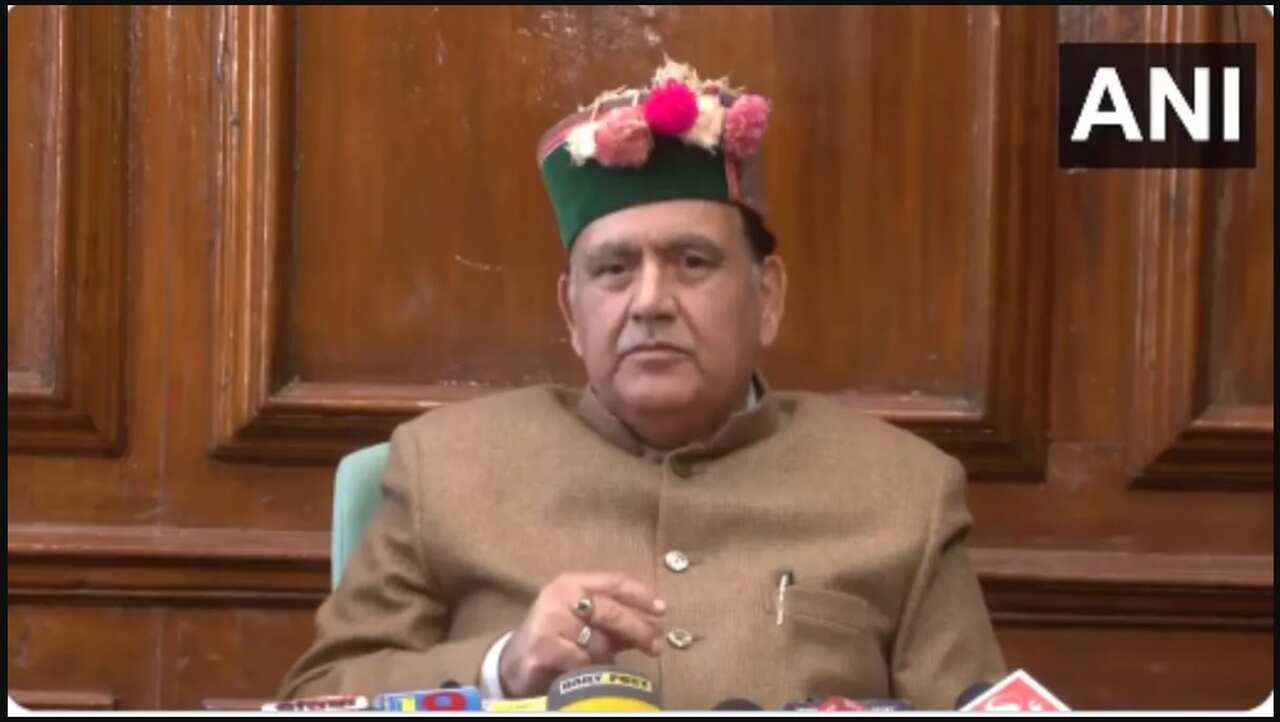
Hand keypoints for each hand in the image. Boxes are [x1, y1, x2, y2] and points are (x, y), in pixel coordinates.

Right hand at [498, 572, 665, 697]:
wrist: (515, 661)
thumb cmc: (557, 638)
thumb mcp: (587, 624)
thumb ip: (616, 622)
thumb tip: (655, 626)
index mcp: (573, 583)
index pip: (615, 581)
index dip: (642, 595)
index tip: (663, 610)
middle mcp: (560, 596)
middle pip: (611, 610)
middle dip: (638, 629)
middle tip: (656, 644)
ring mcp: (550, 620)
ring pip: (598, 641)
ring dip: (609, 655)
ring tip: (606, 661)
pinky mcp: (544, 646)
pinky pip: (582, 660)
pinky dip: (589, 668)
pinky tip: (584, 669)